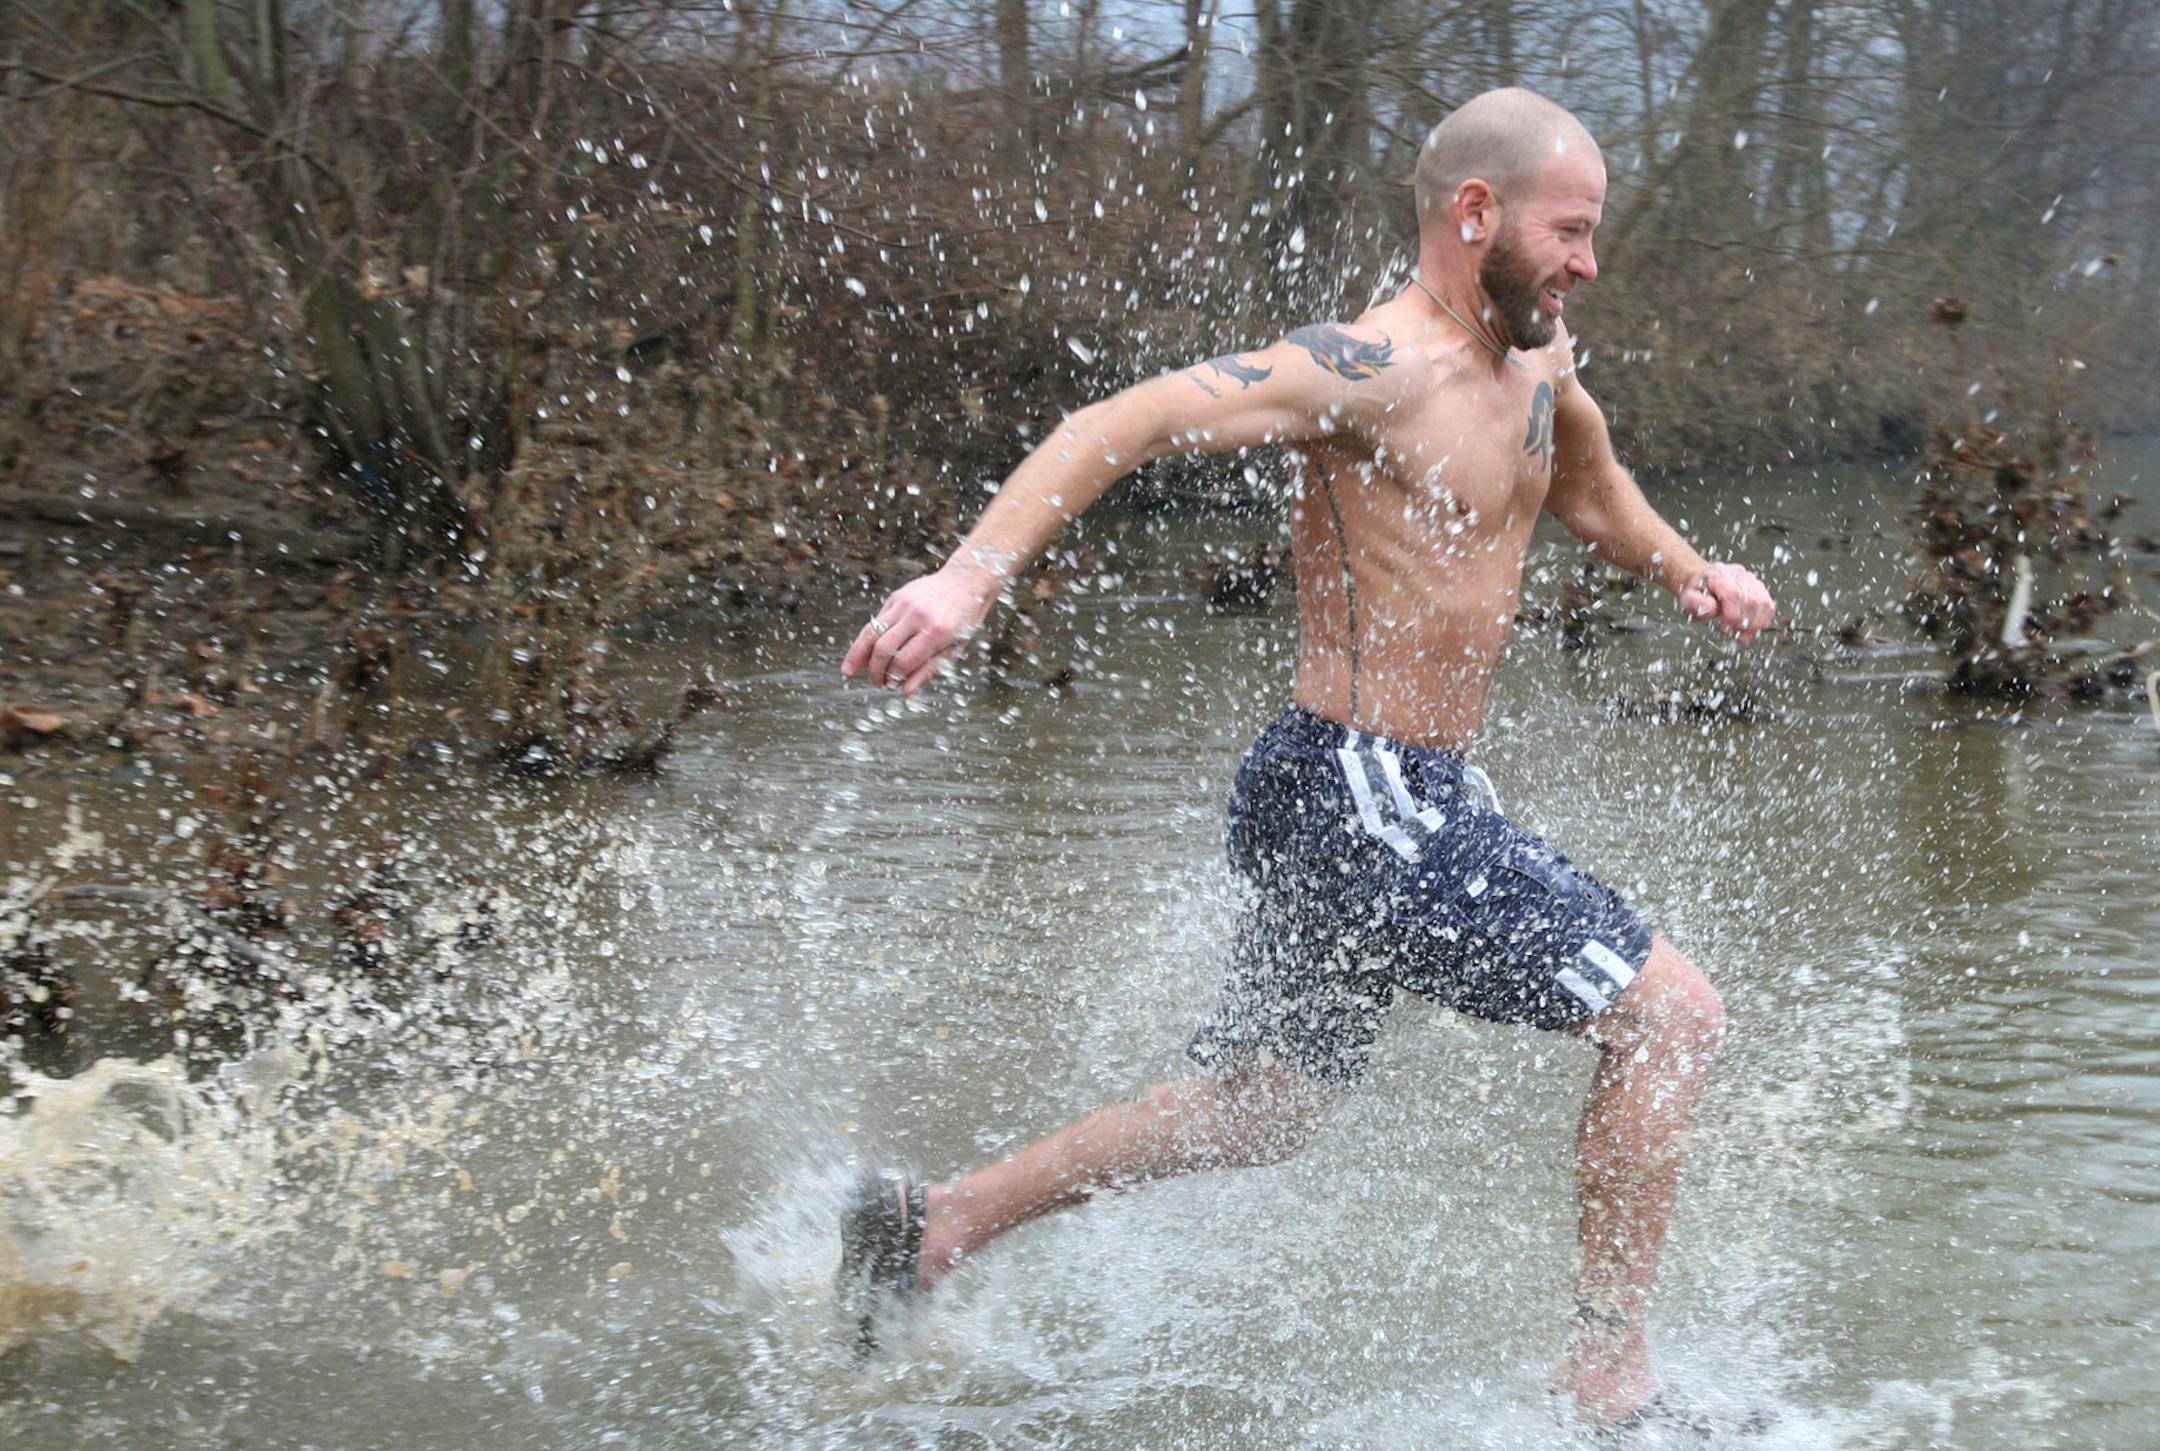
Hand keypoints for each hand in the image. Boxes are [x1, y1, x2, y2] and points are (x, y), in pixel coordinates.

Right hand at [842, 563, 999, 695]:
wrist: (967, 579)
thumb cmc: (965, 619)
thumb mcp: (955, 648)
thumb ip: (929, 669)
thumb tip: (905, 692)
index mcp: (937, 631)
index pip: (904, 661)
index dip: (894, 677)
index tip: (891, 686)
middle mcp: (918, 615)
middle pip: (883, 648)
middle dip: (875, 671)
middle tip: (876, 684)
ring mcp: (905, 603)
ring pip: (871, 632)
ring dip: (858, 655)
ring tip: (849, 671)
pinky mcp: (897, 596)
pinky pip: (877, 621)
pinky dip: (867, 639)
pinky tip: (863, 653)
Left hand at [1677, 562, 1775, 640]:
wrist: (1704, 581)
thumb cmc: (1697, 592)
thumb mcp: (1687, 598)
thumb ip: (1696, 604)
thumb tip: (1713, 608)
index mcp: (1719, 576)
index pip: (1735, 593)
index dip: (1733, 615)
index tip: (1723, 627)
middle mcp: (1738, 575)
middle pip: (1753, 600)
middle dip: (1743, 622)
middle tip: (1730, 630)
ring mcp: (1752, 581)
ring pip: (1764, 604)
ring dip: (1754, 624)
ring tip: (1740, 633)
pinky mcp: (1760, 589)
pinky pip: (1768, 607)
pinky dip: (1761, 622)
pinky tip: (1749, 629)